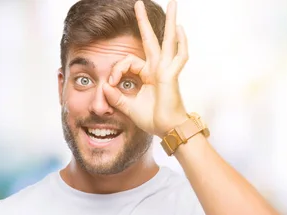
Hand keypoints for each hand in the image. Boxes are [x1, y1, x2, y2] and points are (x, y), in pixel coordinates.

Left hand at [102, 0, 188, 136]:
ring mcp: (166, 70)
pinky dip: (182, 43)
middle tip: (138, 3)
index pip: (128, 61)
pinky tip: (180, 29)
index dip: (116, 69)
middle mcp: (158, 69)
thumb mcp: (128, 107)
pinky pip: (179, 56)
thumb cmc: (153, 120)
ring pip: (168, 41)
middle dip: (144, 21)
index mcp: (148, 75)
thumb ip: (116, 97)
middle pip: (151, 39)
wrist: (167, 130)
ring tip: (173, 4)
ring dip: (170, 22)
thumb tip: (105, 87)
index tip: (110, 83)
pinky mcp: (172, 75)